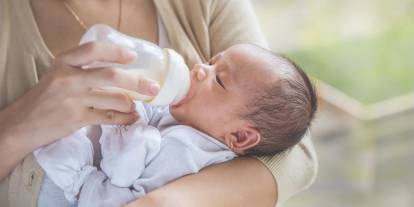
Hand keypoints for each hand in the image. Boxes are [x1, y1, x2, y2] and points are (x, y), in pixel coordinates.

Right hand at [0, 42, 159, 149]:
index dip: (116, 52)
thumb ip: (82, 67)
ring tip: (137, 105)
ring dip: (132, 103)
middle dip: (137, 82)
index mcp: (64, 62)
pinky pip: (109, 118)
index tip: (133, 57)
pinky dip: (125, 119)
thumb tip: (119, 67)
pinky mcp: (77, 119)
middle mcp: (69, 78)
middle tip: (152, 87)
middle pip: (111, 76)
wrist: (23, 123)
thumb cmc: (46, 96)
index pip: (94, 50)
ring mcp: (73, 100)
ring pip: (114, 99)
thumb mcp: (58, 73)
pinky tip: (132, 118)